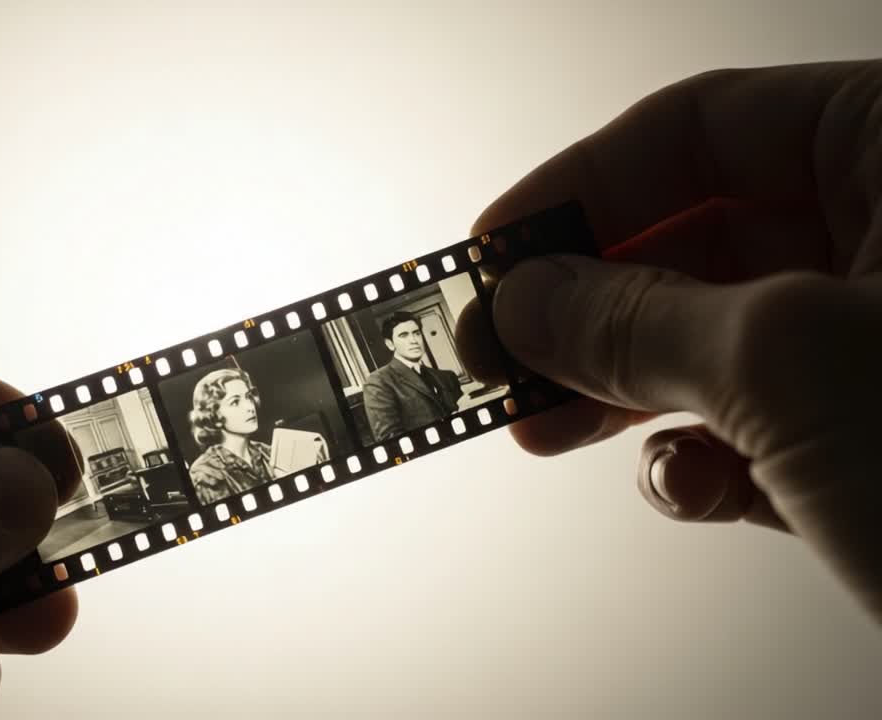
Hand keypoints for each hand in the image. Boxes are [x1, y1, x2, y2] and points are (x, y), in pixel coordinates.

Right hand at [463, 60, 881, 620]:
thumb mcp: (789, 367)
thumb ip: (633, 316)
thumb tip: (525, 295)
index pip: (700, 130)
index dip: (578, 188)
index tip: (493, 250)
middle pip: (694, 241)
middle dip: (587, 309)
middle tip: (499, 354)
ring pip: (715, 339)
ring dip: (621, 391)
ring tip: (547, 428)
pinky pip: (758, 420)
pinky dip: (702, 460)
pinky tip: (689, 487)